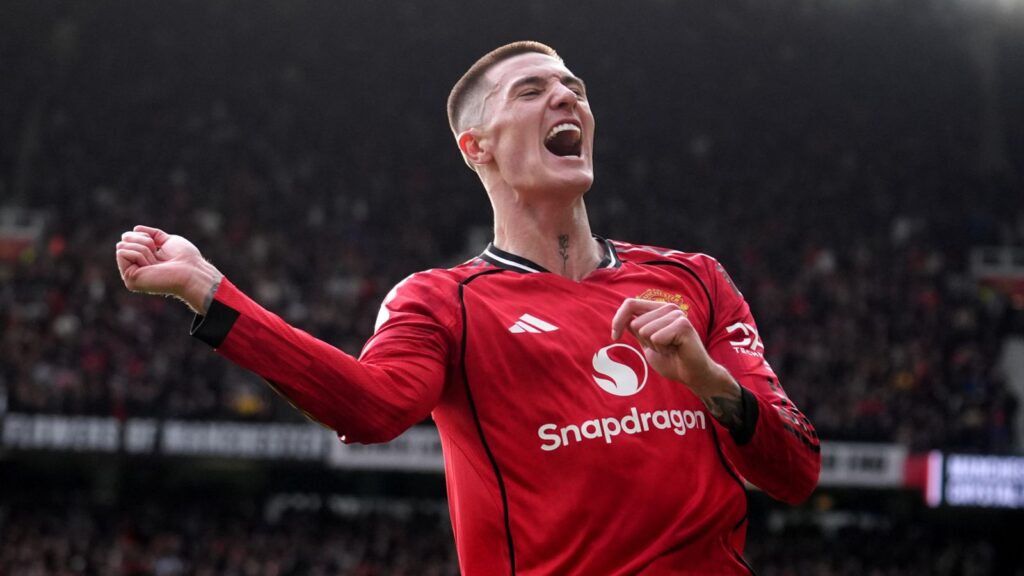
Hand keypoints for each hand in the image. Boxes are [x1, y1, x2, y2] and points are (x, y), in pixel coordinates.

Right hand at [115, 225, 221, 312]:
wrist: (191, 271)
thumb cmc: (184, 258)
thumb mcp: (167, 241)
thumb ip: (152, 235)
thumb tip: (135, 228)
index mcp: (143, 260)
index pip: (128, 238)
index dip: (143, 236)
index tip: (157, 245)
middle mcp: (135, 268)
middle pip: (123, 241)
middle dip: (142, 240)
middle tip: (157, 253)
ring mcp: (131, 275)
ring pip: (121, 246)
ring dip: (143, 249)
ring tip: (156, 262)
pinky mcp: (129, 279)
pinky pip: (122, 253)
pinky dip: (139, 254)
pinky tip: (151, 266)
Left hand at [610, 298, 727, 395]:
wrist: (692, 375)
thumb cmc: (671, 360)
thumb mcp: (647, 342)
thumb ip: (637, 328)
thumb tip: (622, 317)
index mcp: (659, 309)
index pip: (630, 304)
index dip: (618, 320)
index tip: (615, 337)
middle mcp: (669, 307)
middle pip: (635, 322)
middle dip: (644, 341)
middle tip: (663, 348)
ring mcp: (677, 315)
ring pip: (645, 331)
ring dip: (654, 346)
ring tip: (670, 349)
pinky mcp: (683, 325)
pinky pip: (656, 338)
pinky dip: (662, 349)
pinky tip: (675, 350)